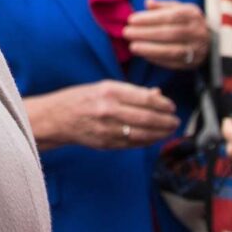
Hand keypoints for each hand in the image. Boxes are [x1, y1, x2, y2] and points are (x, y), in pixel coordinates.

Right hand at [24, 80, 180, 150]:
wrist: (55, 118)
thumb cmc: (80, 99)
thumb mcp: (103, 87)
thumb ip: (131, 91)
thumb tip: (157, 95)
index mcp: (108, 90)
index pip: (144, 98)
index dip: (163, 104)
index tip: (171, 106)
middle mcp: (108, 109)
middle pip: (147, 117)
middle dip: (166, 120)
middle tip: (176, 121)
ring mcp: (107, 128)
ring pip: (142, 133)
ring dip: (160, 133)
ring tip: (169, 130)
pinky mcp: (105, 143)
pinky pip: (132, 144)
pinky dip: (147, 142)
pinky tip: (154, 138)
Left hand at [123, 0, 210, 69]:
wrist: (210, 41)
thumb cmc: (187, 21)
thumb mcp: (179, 8)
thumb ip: (162, 6)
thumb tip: (148, 2)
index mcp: (192, 15)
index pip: (170, 16)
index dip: (150, 19)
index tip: (132, 20)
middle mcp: (197, 32)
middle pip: (170, 33)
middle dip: (146, 34)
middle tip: (127, 33)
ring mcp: (196, 49)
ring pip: (172, 51)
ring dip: (150, 49)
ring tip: (132, 46)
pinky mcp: (193, 64)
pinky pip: (173, 63)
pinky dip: (157, 60)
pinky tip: (143, 55)